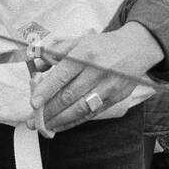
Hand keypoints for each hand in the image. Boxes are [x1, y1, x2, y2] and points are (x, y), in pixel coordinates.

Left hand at [28, 22, 163, 133]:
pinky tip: (61, 125)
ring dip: (59, 120)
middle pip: (69, 95)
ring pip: (80, 108)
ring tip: (43, 127)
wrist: (135, 48)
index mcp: (84, 54)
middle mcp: (97, 71)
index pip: (62, 75)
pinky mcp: (115, 98)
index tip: (33, 102)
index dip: (46, 90)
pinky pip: (91, 114)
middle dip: (48, 111)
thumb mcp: (77, 41)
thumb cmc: (102, 45)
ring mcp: (108, 87)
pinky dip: (74, 122)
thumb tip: (36, 66)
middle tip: (32, 121)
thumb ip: (54, 52)